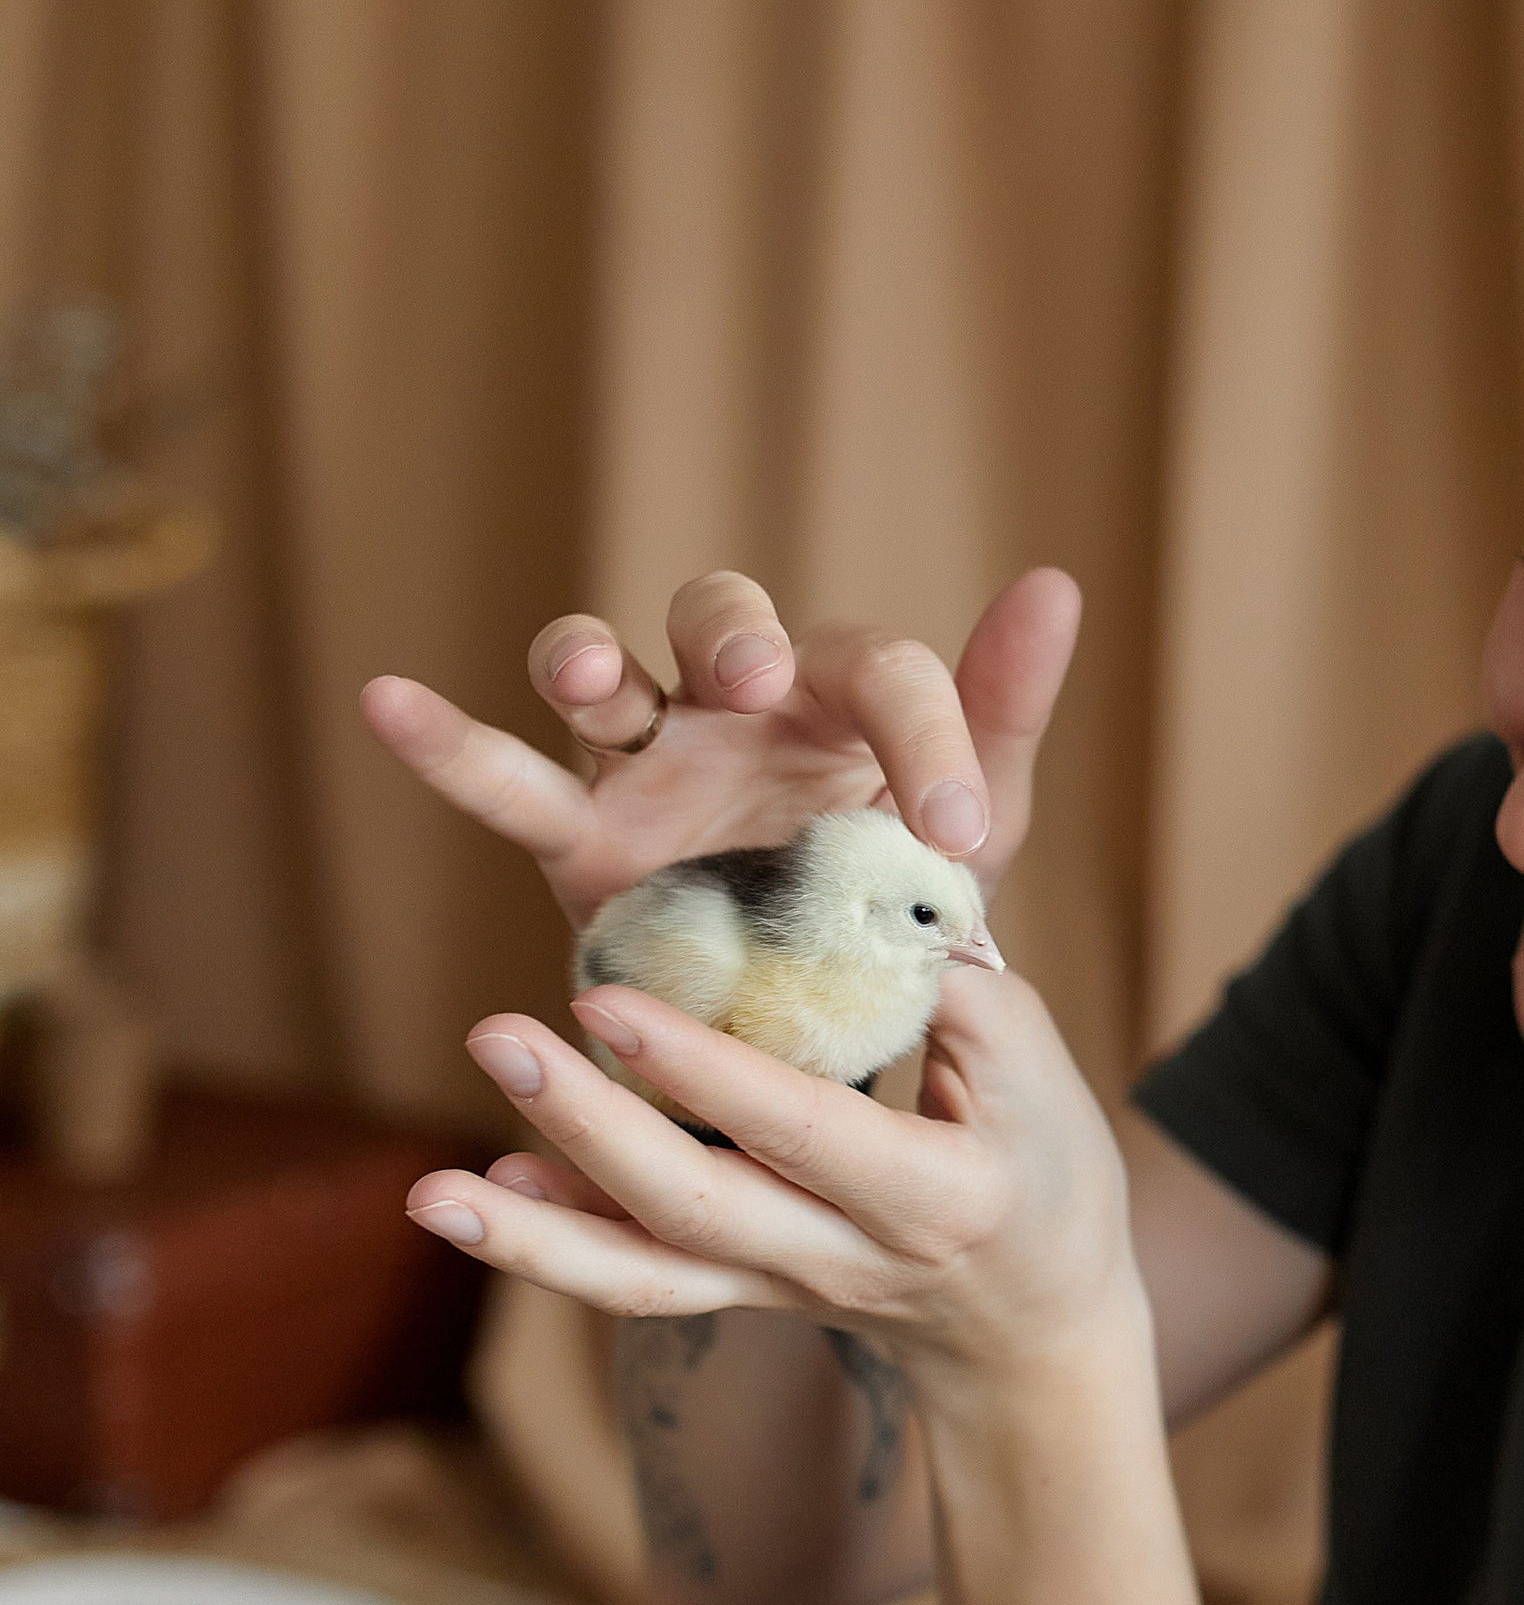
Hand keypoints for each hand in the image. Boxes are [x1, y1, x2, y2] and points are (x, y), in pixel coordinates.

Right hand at [362, 565, 1082, 930]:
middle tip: (759, 678)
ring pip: (603, 670)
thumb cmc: (891, 898)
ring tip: (593, 679)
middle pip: (720, 615)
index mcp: (838, 695)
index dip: (920, 741)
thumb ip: (998, 714)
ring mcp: (647, 756)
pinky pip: (505, 780)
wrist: (815, 1024)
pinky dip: (444, 742)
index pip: (881, 678)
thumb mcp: (968, 830)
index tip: (955, 842)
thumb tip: (1059, 579)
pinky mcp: (579, 833)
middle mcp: (734, 701)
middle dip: (735, 634)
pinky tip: (383, 700)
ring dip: (589, 661)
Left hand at [410, 962, 1144, 1403]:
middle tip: (499, 1037)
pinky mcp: (738, 1296)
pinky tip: (472, 1199)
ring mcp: (780, 1288)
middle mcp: (844, 1257)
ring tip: (429, 1193)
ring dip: (531, 1237)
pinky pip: (639, 1282)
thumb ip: (957, 989)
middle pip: (699, 1209)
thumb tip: (873, 893)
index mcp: (932, 1194)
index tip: (612, 999)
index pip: (805, 1130)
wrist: (1031, 1327)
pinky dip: (554, 1243)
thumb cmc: (1048, 1170)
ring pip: (646, 1274)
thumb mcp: (1042, 1075)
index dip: (706, 1071)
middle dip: (591, 1132)